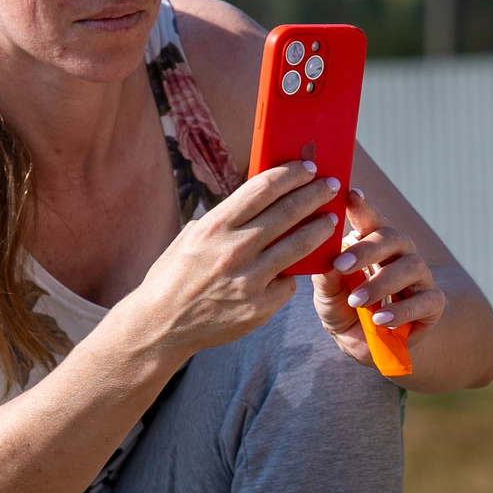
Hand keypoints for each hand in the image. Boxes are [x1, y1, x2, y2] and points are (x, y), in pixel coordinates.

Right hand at [129, 160, 344, 357]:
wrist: (161, 325)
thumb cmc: (175, 275)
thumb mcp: (192, 236)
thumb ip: (225, 220)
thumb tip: (258, 200)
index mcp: (215, 226)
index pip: (263, 189)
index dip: (290, 174)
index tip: (307, 167)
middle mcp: (234, 249)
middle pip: (288, 212)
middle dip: (315, 194)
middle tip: (331, 186)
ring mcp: (249, 280)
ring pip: (299, 246)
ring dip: (320, 229)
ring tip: (331, 220)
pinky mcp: (259, 307)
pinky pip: (287, 284)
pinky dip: (291, 274)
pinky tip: (296, 268)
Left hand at [311, 187, 446, 368]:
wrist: (368, 346)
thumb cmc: (346, 309)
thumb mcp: (328, 296)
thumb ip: (326, 278)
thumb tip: (324, 260)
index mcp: (374, 243)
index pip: (370, 220)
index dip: (363, 207)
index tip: (350, 195)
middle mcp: (400, 253)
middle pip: (392, 237)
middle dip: (367, 250)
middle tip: (341, 264)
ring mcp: (420, 277)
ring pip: (410, 266)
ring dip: (381, 282)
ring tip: (357, 301)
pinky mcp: (433, 303)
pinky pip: (424, 301)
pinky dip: (401, 310)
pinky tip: (380, 318)